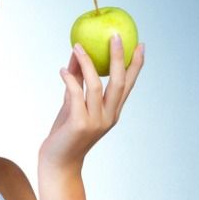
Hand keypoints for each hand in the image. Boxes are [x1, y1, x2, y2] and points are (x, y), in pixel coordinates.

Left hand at [39, 34, 144, 172]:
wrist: (58, 163)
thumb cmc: (65, 134)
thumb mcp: (72, 104)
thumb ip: (77, 81)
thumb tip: (76, 53)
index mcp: (112, 112)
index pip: (128, 85)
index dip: (136, 65)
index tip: (140, 45)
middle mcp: (108, 116)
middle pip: (119, 82)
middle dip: (119, 57)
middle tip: (115, 35)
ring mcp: (95, 121)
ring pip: (96, 85)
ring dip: (87, 63)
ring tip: (77, 46)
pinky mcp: (79, 124)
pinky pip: (76, 94)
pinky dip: (69, 79)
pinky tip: (62, 70)